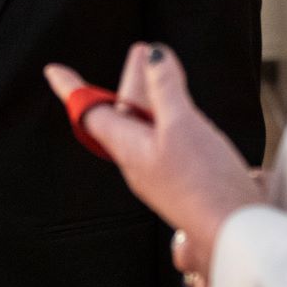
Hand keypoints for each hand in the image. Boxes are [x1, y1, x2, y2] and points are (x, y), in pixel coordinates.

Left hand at [44, 44, 264, 286]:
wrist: (234, 233)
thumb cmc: (203, 183)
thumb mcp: (182, 124)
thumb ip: (166, 88)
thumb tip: (153, 55)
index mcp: (128, 149)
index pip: (90, 112)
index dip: (72, 88)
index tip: (53, 71)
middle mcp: (138, 163)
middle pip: (124, 114)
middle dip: (130, 82)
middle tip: (139, 53)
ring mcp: (160, 174)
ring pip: (147, 127)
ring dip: (152, 96)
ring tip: (163, 70)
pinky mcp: (184, 181)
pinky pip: (166, 141)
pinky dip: (170, 116)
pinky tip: (184, 112)